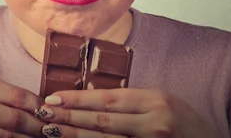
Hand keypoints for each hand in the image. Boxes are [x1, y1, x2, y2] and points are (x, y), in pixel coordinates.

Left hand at [33, 88, 217, 137]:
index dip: (78, 99)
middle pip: (102, 122)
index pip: (108, 99)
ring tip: (50, 131)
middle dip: (69, 117)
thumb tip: (93, 99)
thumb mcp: (165, 103)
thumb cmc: (187, 127)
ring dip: (74, 137)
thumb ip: (133, 103)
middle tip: (43, 114)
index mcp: (156, 101)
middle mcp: (154, 124)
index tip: (53, 98)